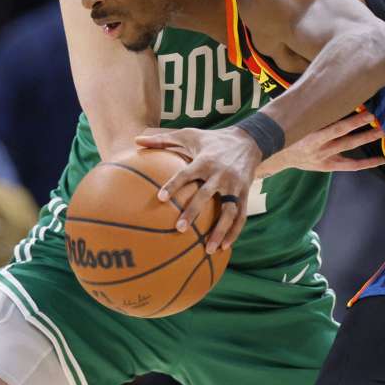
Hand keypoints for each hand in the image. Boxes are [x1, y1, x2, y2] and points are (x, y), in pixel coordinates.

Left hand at [135, 127, 261, 253]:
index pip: (187, 174)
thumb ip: (163, 139)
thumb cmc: (212, 139)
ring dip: (219, 231)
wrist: (248, 141)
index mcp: (205, 161)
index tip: (160, 198)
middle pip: (206, 195)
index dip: (174, 185)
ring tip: (208, 249)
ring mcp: (235, 186)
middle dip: (194, 212)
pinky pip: (241, 216)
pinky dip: (234, 232)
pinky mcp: (245, 194)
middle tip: (180, 229)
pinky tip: (224, 247)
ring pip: (228, 211)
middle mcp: (220, 174)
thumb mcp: (189, 134)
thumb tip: (136, 139)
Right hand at [259, 111, 384, 175]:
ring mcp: (324, 158)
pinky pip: (350, 166)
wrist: (276, 156)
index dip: (353, 122)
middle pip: (345, 139)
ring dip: (366, 139)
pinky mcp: (327, 166)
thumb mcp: (293, 119)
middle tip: (378, 119)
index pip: (336, 128)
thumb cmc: (287, 131)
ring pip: (349, 149)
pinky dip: (365, 163)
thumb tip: (322, 85)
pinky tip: (380, 160)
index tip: (367, 113)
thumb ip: (308, 107)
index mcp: (310, 135)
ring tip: (381, 132)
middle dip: (363, 129)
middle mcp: (319, 148)